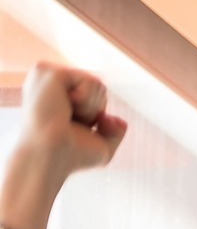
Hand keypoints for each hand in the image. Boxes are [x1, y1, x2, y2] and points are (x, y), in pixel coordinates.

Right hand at [6, 64, 127, 185]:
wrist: (50, 157)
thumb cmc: (69, 156)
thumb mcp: (101, 146)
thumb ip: (115, 131)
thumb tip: (120, 120)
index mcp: (55, 94)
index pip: (95, 93)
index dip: (96, 113)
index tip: (74, 127)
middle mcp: (48, 81)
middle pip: (99, 86)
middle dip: (95, 109)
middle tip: (70, 122)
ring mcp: (45, 75)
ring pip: (96, 83)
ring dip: (90, 107)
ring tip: (66, 116)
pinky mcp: (46, 71)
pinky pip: (90, 80)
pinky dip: (86, 99)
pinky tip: (65, 108)